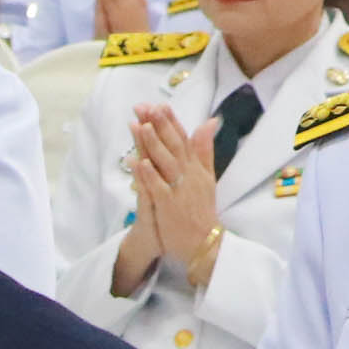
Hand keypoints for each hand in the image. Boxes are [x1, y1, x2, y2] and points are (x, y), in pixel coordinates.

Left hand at [111, 101, 223, 297]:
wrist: (204, 244)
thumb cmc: (201, 212)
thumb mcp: (207, 178)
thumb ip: (205, 150)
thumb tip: (210, 121)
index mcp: (197, 169)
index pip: (184, 140)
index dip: (172, 122)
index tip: (160, 105)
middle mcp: (189, 176)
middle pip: (174, 146)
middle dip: (160, 126)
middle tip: (146, 107)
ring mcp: (179, 191)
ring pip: (165, 163)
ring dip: (153, 144)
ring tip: (141, 126)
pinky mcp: (169, 207)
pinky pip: (157, 188)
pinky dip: (148, 175)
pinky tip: (138, 161)